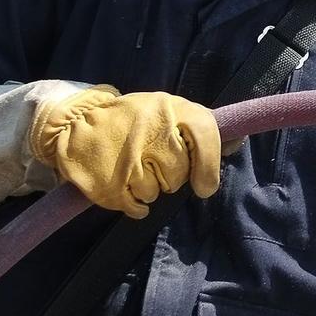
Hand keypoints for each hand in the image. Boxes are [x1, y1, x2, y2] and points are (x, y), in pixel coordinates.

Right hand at [27, 86, 223, 217]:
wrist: (76, 122)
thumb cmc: (132, 119)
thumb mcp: (166, 110)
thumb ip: (199, 128)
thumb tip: (239, 140)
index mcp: (169, 108)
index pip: (205, 136)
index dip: (208, 165)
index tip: (203, 185)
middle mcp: (151, 130)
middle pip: (180, 174)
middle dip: (170, 175)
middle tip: (151, 161)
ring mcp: (128, 158)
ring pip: (158, 192)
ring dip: (150, 188)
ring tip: (132, 167)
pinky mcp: (108, 183)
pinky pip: (138, 207)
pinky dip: (135, 203)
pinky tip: (124, 185)